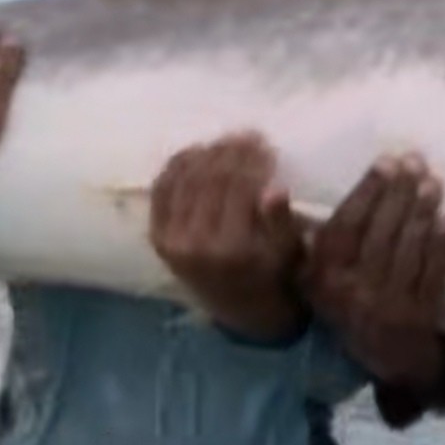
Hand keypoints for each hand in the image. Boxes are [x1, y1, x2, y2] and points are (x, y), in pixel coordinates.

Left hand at [149, 131, 306, 341]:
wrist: (238, 310)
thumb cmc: (272, 275)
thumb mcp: (287, 253)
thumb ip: (281, 222)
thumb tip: (275, 189)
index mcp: (232, 250)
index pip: (238, 188)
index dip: (251, 160)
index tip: (265, 142)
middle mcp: (196, 245)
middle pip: (210, 180)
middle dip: (231, 151)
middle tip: (248, 134)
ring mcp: (171, 241)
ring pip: (185, 180)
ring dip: (206, 153)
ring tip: (226, 141)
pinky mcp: (157, 237)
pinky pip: (162, 190)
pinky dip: (177, 165)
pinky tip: (196, 150)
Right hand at [303, 152, 444, 390]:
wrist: (381, 358)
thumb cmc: (343, 300)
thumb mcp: (310, 276)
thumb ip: (300, 238)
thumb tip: (277, 189)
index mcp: (324, 276)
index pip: (347, 225)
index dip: (368, 191)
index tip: (386, 162)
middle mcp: (353, 291)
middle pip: (381, 233)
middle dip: (400, 193)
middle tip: (416, 161)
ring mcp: (388, 306)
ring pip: (408, 251)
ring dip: (423, 213)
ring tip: (433, 182)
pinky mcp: (418, 317)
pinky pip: (432, 276)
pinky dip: (443, 247)